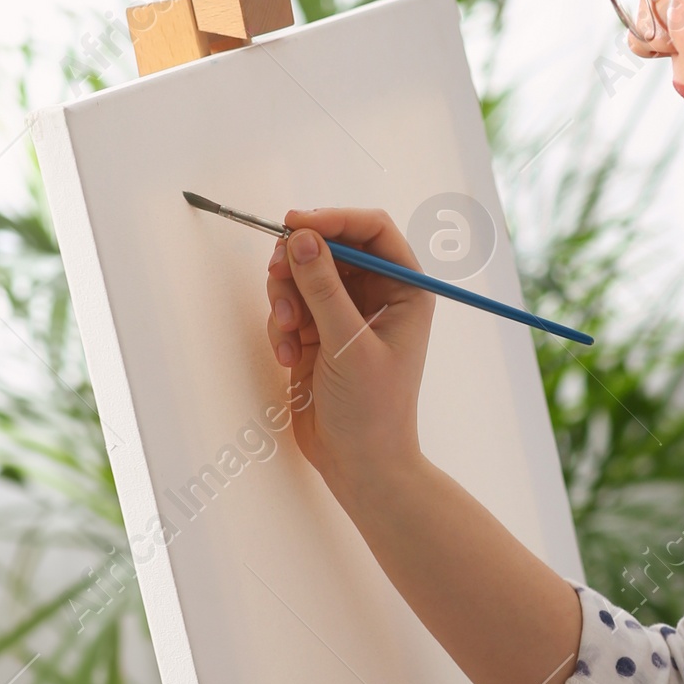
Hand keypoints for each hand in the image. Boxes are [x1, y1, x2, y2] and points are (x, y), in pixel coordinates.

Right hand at [266, 207, 432, 502]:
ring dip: (285, 297)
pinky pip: (289, 306)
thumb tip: (303, 238)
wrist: (360, 464)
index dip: (334, 219)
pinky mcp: (317, 334)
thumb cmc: (373, 410)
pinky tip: (288, 357)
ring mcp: (345, 314)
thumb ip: (324, 289)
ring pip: (303, 275)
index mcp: (405, 290)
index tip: (295, 224)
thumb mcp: (348, 344)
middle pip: (330, 247)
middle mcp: (378, 296)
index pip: (372, 230)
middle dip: (300, 263)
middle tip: (277, 277)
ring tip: (287, 332)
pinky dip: (281, 326)